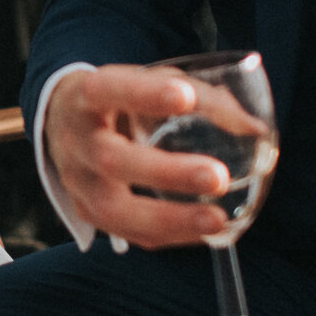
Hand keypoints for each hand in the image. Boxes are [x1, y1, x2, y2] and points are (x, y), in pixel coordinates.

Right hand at [43, 64, 241, 250]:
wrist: (62, 124)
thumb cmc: (120, 99)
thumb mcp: (149, 81)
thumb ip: (199, 96)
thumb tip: (253, 128)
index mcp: (86, 97)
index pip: (109, 90)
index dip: (144, 94)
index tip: (185, 96)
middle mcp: (77, 141)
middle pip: (111, 159)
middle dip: (166, 172)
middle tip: (217, 176)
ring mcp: (77, 182)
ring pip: (113, 209)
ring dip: (169, 218)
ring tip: (216, 219)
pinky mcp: (87, 213)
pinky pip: (128, 233)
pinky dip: (169, 234)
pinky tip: (204, 232)